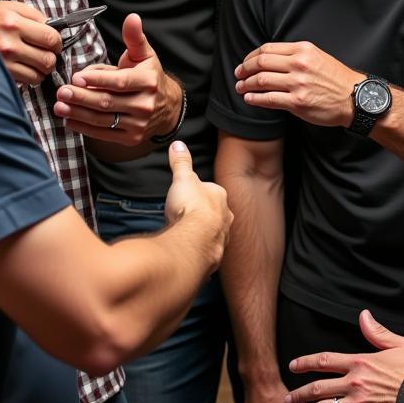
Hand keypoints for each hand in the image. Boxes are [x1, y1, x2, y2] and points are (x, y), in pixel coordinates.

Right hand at [0, 0, 60, 85]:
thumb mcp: (7, 7)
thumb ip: (32, 15)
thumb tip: (52, 27)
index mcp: (13, 21)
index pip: (51, 37)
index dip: (57, 42)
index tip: (54, 43)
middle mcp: (8, 41)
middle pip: (48, 58)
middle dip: (51, 57)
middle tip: (45, 53)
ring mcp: (2, 60)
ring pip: (39, 73)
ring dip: (42, 69)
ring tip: (35, 62)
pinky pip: (26, 80)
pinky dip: (30, 77)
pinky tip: (24, 68)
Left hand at [54, 13, 180, 145]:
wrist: (166, 106)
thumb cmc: (149, 75)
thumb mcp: (144, 54)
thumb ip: (134, 37)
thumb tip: (132, 18)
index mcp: (148, 82)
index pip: (120, 82)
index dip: (98, 80)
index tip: (77, 77)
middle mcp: (145, 105)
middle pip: (108, 102)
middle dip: (82, 97)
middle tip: (62, 91)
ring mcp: (139, 124)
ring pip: (103, 120)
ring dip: (79, 113)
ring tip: (60, 106)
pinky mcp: (131, 138)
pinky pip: (104, 134)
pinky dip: (85, 128)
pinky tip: (70, 119)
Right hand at [165, 140, 232, 269]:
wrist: (194, 243)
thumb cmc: (191, 209)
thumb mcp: (182, 179)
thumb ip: (181, 162)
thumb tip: (178, 144)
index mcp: (220, 197)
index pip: (212, 191)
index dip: (199, 192)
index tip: (188, 196)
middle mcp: (226, 218)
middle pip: (215, 213)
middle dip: (204, 215)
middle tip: (187, 216)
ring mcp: (221, 239)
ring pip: (214, 234)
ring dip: (202, 234)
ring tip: (186, 235)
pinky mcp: (213, 257)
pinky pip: (206, 253)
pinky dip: (198, 252)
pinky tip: (187, 252)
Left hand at [234, 41, 360, 127]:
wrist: (355, 98)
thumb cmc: (336, 79)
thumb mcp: (317, 57)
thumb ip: (295, 55)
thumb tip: (270, 60)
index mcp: (303, 49)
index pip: (267, 49)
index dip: (251, 56)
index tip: (245, 63)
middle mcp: (299, 64)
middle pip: (261, 62)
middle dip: (244, 69)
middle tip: (238, 74)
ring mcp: (298, 83)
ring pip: (261, 80)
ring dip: (245, 84)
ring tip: (240, 87)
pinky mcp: (297, 102)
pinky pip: (268, 99)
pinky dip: (254, 98)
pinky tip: (249, 98)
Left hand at [283, 310, 403, 402]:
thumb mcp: (399, 344)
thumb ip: (377, 332)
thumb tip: (364, 316)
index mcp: (360, 362)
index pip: (324, 360)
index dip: (305, 362)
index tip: (292, 366)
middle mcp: (355, 383)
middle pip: (318, 387)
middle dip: (299, 394)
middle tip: (287, 399)